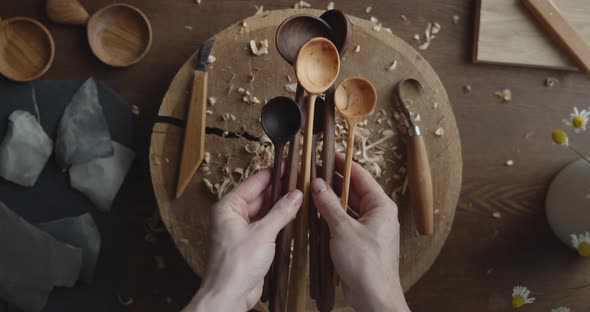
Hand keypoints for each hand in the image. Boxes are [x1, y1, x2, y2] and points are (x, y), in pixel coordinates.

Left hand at [182, 168, 301, 311]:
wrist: (229, 295)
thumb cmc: (235, 265)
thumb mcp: (263, 233)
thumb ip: (281, 212)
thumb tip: (296, 195)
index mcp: (228, 207)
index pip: (254, 182)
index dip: (273, 173)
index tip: (290, 164)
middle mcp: (233, 216)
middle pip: (260, 195)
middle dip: (280, 189)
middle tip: (301, 179)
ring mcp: (241, 230)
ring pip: (264, 211)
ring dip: (281, 205)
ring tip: (301, 195)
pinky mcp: (250, 244)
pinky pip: (266, 226)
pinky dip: (279, 221)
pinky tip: (294, 216)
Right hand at [311, 153, 410, 311]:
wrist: (373, 296)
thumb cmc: (367, 264)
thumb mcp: (342, 229)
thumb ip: (328, 204)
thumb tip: (317, 185)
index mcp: (381, 205)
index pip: (362, 176)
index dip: (344, 164)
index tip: (329, 154)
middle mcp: (378, 214)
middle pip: (355, 190)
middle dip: (335, 182)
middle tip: (316, 171)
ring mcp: (370, 228)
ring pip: (349, 206)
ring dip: (332, 199)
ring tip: (313, 189)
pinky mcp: (362, 241)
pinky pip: (347, 221)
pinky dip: (334, 215)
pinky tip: (319, 211)